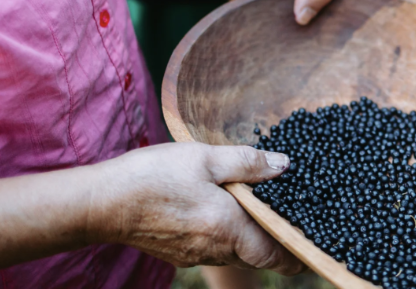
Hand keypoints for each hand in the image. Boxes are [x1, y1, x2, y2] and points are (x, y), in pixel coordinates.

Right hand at [91, 143, 303, 274]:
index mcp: (228, 229)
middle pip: (257, 254)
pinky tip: (221, 210)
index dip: (296, 256)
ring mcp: (194, 255)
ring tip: (259, 210)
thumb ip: (248, 162)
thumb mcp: (205, 158)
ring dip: (249, 236)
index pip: (274, 255)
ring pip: (235, 252)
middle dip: (275, 242)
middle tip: (291, 219)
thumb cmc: (154, 177)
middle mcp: (214, 250)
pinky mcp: (177, 252)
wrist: (102, 204)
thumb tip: (284, 166)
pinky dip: (226, 234)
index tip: (313, 250)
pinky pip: (213, 248)